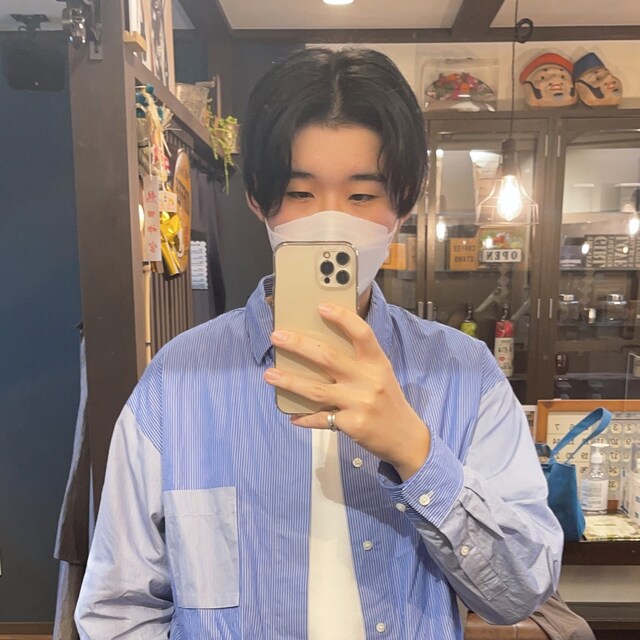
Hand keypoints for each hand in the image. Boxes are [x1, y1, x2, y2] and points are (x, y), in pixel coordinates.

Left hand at [264, 303, 430, 480]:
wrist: (406, 438)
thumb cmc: (388, 400)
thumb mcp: (381, 374)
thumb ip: (358, 362)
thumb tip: (319, 349)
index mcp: (377, 363)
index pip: (362, 333)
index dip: (342, 318)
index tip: (320, 307)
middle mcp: (369, 380)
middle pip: (328, 357)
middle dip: (298, 345)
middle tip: (277, 337)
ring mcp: (360, 403)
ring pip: (316, 390)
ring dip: (289, 381)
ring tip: (269, 374)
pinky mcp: (352, 424)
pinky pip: (320, 418)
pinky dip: (304, 417)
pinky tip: (291, 415)